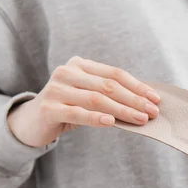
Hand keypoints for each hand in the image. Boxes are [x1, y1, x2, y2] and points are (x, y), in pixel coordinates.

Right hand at [7, 56, 160, 147]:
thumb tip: (146, 103)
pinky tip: (111, 122)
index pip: (114, 74)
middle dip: (134, 100)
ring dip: (122, 110)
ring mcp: (56, 89)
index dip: (137, 86)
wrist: (31, 122)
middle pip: (108, 86)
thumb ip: (110, 95)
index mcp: (80, 65)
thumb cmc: (68, 108)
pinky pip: (77, 113)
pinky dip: (96, 118)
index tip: (155, 99)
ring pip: (96, 99)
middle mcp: (67, 72)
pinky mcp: (49, 108)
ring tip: (140, 119)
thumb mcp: (89, 97)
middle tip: (153, 112)